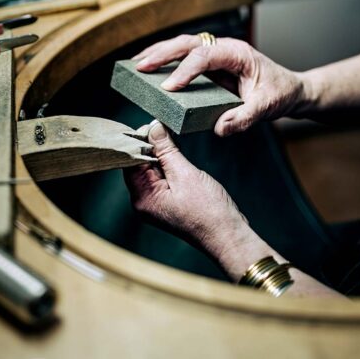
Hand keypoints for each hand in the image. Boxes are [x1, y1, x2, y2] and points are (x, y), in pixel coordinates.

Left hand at [124, 121, 250, 264]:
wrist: (228, 235)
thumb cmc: (208, 211)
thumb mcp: (185, 174)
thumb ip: (166, 150)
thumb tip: (153, 128)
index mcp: (143, 197)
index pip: (131, 161)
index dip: (140, 140)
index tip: (154, 124)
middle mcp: (145, 201)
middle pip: (140, 164)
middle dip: (151, 145)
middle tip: (166, 127)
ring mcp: (157, 202)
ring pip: (152, 168)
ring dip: (161, 152)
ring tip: (173, 137)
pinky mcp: (168, 200)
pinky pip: (163, 176)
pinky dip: (169, 163)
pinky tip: (177, 153)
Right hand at [134, 35, 306, 135]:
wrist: (289, 89)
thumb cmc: (280, 93)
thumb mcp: (267, 108)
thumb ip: (244, 118)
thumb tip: (219, 128)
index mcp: (237, 52)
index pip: (206, 55)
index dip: (186, 70)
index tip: (170, 87)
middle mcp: (224, 47)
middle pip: (188, 43)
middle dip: (163, 54)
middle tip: (141, 67)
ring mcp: (215, 52)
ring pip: (182, 45)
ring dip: (158, 53)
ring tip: (135, 65)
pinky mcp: (209, 62)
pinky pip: (183, 56)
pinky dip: (165, 60)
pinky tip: (148, 68)